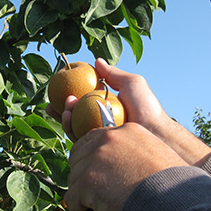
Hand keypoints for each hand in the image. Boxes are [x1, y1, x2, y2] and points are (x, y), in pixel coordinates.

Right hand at [46, 58, 210, 164]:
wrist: (154, 133)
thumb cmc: (146, 107)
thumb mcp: (131, 84)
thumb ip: (113, 74)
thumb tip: (96, 61)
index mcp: (105, 106)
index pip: (82, 99)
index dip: (69, 94)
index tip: (58, 87)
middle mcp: (99, 121)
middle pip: (73, 114)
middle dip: (60, 108)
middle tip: (56, 101)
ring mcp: (97, 136)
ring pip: (72, 126)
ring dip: (63, 116)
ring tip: (66, 107)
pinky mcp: (96, 149)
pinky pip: (77, 139)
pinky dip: (68, 128)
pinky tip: (68, 118)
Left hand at [65, 123, 187, 210]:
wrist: (175, 203)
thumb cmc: (173, 188)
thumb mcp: (155, 157)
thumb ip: (133, 154)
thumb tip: (117, 168)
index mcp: (126, 130)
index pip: (93, 140)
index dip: (93, 163)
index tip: (104, 182)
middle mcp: (108, 138)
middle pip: (78, 158)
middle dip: (86, 180)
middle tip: (104, 200)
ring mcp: (95, 158)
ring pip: (74, 181)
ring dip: (86, 200)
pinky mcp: (87, 181)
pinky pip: (72, 200)